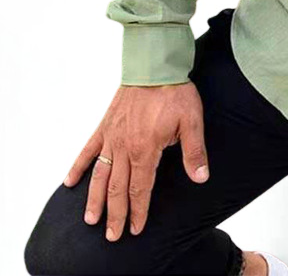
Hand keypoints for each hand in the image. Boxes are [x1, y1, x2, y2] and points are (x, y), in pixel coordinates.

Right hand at [62, 81, 208, 240]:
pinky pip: (88, 150)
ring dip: (94, 199)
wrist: (154, 66)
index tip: (136, 229)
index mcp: (145, 149)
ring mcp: (111, 137)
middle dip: (115, 213)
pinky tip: (70, 182)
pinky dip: (79, 167)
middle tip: (112, 235)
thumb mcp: (192, 121)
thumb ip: (194, 152)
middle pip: (116, 188)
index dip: (138, 210)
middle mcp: (124, 147)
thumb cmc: (175, 92)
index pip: (140, 188)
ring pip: (99, 175)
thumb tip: (201, 177)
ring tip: (90, 219)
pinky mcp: (104, 125)